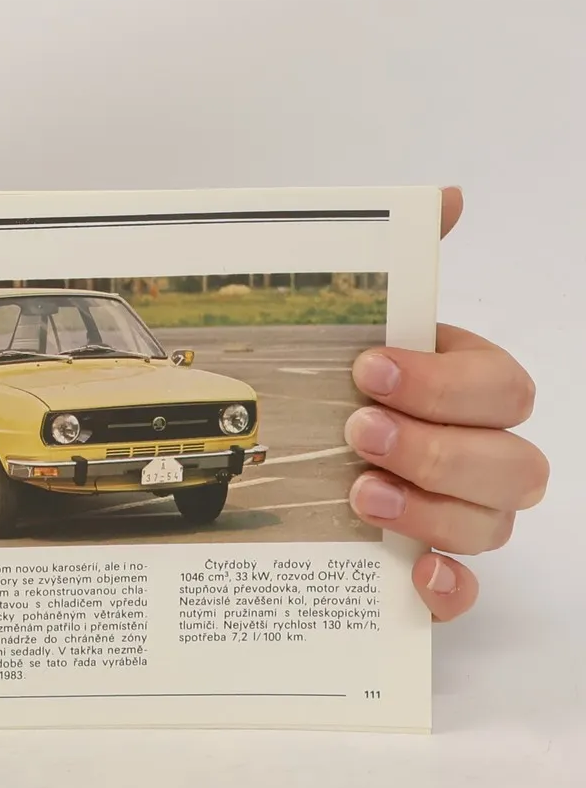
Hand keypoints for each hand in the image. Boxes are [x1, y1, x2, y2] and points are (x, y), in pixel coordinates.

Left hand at [345, 189, 545, 621]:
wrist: (271, 445)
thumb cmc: (333, 374)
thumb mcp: (352, 312)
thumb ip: (402, 254)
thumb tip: (446, 196)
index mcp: (465, 385)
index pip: (503, 386)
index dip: (443, 382)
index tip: (368, 368)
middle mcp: (478, 450)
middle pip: (515, 463)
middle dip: (437, 447)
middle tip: (358, 431)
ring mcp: (460, 512)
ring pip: (494, 525)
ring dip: (432, 510)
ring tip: (360, 493)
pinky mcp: (429, 566)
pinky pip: (466, 590)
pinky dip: (447, 587)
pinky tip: (412, 573)